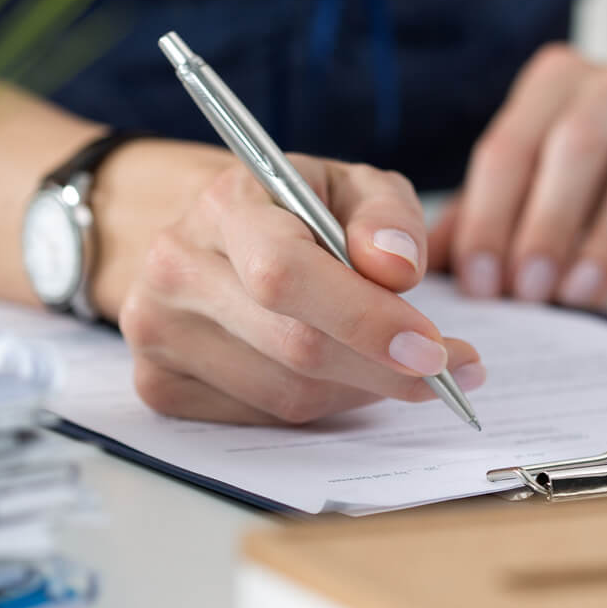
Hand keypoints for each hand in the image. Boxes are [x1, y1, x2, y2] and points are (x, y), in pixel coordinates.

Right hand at [102, 144, 483, 424]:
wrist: (216, 236)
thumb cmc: (298, 211)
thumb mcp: (354, 189)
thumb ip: (387, 216)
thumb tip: (397, 268)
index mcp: (225, 205)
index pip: (286, 273)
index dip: (365, 318)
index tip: (432, 348)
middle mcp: (177, 268)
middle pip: (293, 346)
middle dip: (384, 368)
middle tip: (447, 370)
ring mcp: (158, 331)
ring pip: (286, 394)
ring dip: (360, 389)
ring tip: (395, 364)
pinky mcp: (161, 385)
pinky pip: (265, 419)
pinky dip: (323, 405)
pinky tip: (341, 375)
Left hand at [432, 45, 606, 315]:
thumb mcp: (546, 176)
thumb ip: (485, 213)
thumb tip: (417, 265)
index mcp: (563, 80)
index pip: (514, 142)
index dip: (491, 214)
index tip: (480, 283)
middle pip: (579, 142)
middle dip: (546, 220)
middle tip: (527, 291)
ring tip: (583, 296)